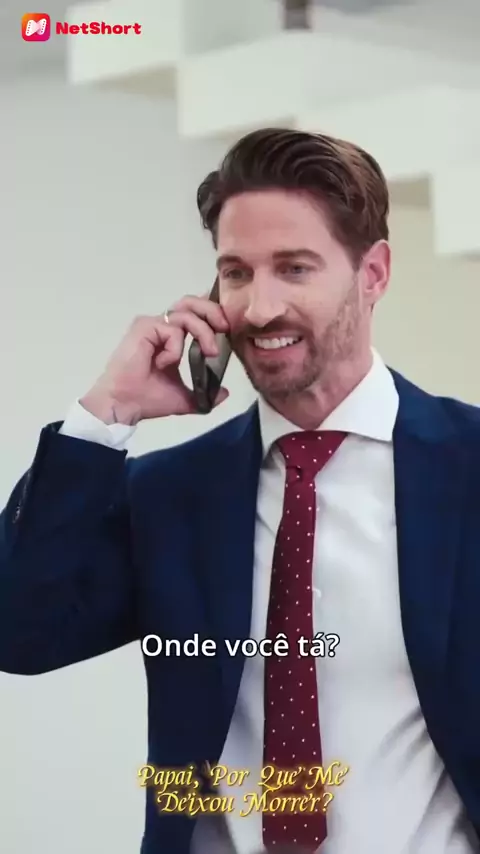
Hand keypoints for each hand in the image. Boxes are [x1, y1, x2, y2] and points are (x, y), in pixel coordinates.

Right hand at [80, 295, 229, 424]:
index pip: (193, 314)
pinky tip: (165, 364)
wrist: (124, 405)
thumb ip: (206, 394)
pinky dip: (176, 348)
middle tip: (225, 328)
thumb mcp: (185, 397)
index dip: (211, 313)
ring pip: (186, 313)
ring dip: (204, 331)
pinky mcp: (145, 327)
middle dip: (212, 311)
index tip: (226, 327)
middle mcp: (162, 327)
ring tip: (210, 353)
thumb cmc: (147, 400)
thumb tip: (224, 393)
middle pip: (191, 303)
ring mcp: (152, 325)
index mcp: (170, 338)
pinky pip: (172, 330)